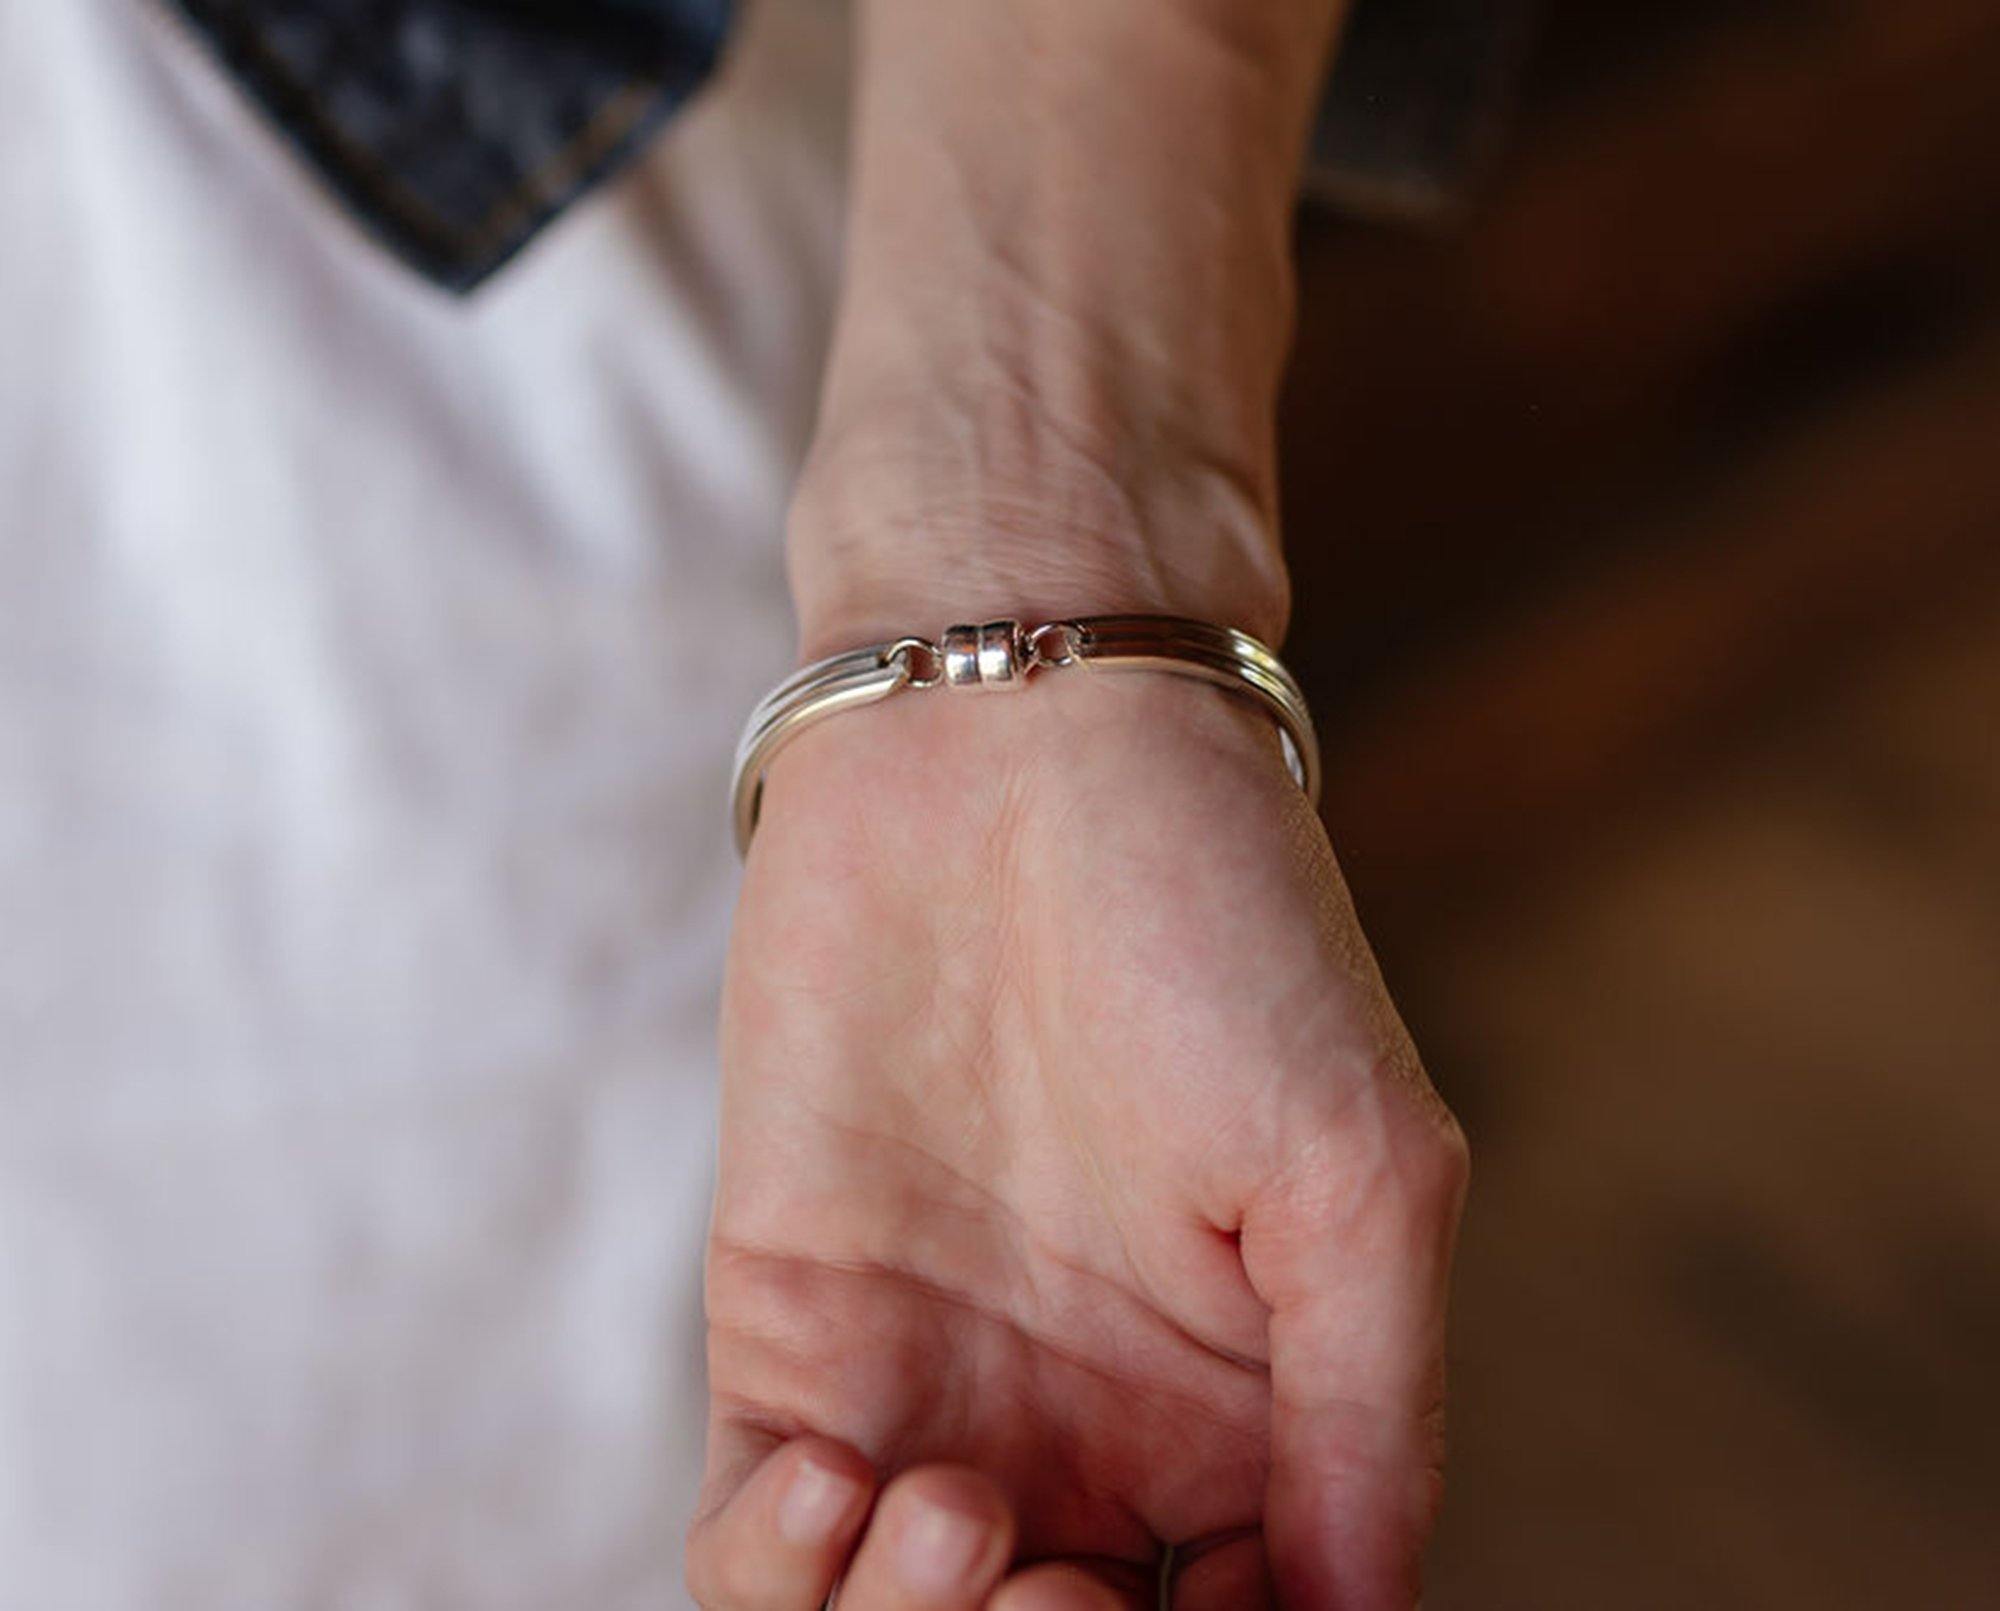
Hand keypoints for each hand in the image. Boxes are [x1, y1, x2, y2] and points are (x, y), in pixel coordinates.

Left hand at [688, 668, 1467, 1608]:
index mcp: (1245, 1411)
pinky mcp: (789, 1325)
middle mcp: (1087, 1428)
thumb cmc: (1217, 918)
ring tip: (952, 1517)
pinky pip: (752, 1533)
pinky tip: (835, 1476)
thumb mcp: (1357, 1168)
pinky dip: (775, 1568)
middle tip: (1049, 1584)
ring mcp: (930, 1386)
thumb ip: (1367, 1417)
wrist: (1015, 736)